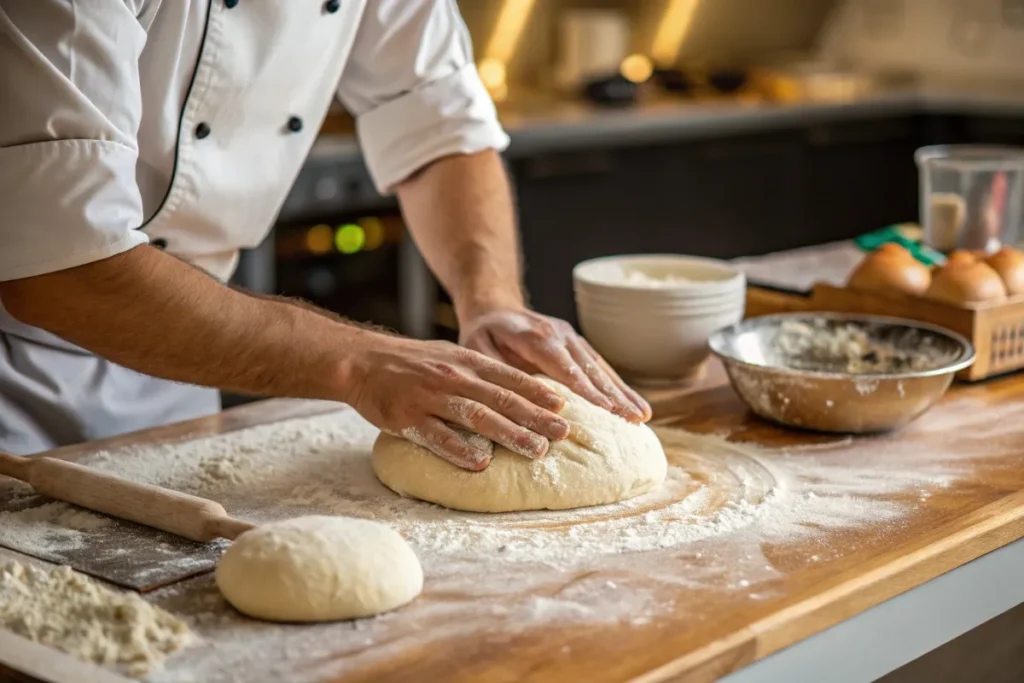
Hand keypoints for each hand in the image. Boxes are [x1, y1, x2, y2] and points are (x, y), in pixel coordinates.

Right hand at [343, 330, 570, 469]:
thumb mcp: (449, 355)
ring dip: (510, 434)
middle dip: (536, 417)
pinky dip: (460, 449)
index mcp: (466, 361)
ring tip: (536, 450)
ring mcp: (431, 397)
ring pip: (477, 417)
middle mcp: (453, 377)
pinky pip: (437, 436)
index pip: (509, 377)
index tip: (564, 407)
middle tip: (563, 433)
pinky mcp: (408, 417)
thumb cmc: (411, 362)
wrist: (361, 361)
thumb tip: (516, 390)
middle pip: (501, 398)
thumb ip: (479, 372)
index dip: (537, 392)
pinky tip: (481, 463)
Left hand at [458, 308, 651, 422]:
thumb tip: (514, 402)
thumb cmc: (483, 332)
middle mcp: (560, 334)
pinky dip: (618, 386)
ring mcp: (572, 338)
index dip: (587, 390)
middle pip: (591, 369)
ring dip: (624, 392)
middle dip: (615, 396)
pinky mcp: (578, 344)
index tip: (607, 412)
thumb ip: (495, 373)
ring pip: (601, 367)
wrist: (494, 307)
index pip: (566, 368)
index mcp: (536, 337)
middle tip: (635, 420)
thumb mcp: (476, 349)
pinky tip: (633, 404)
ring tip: (643, 416)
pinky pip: (600, 366)